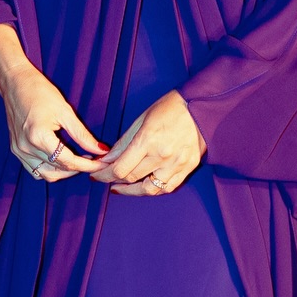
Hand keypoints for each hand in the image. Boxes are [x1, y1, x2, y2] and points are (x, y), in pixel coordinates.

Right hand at [0, 24, 105, 181]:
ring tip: (79, 160)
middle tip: (94, 160)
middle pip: (59, 170)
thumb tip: (101, 150)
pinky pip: (35, 170)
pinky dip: (50, 169)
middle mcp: (26, 148)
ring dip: (65, 172)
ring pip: (46, 174)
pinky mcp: (16, 150)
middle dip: (79, 168)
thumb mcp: (65, 111)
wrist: (14, 83)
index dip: (88, 165)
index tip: (102, 164)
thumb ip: (82, 135)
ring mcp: (18, 151)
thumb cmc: (40, 92)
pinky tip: (61, 159)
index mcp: (39, 137)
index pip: (68, 161)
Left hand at [89, 91, 205, 196]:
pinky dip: (153, 189)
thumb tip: (105, 159)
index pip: (120, 169)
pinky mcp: (188, 168)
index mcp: (148, 140)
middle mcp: (162, 156)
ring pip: (149, 189)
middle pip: (131, 179)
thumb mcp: (141, 120)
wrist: (201, 106)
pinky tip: (143, 185)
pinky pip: (167, 188)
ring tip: (122, 187)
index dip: (104, 175)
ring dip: (132, 191)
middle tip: (105, 178)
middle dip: (113, 180)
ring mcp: (177, 164)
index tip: (96, 175)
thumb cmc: (169, 108)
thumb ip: (123, 143)